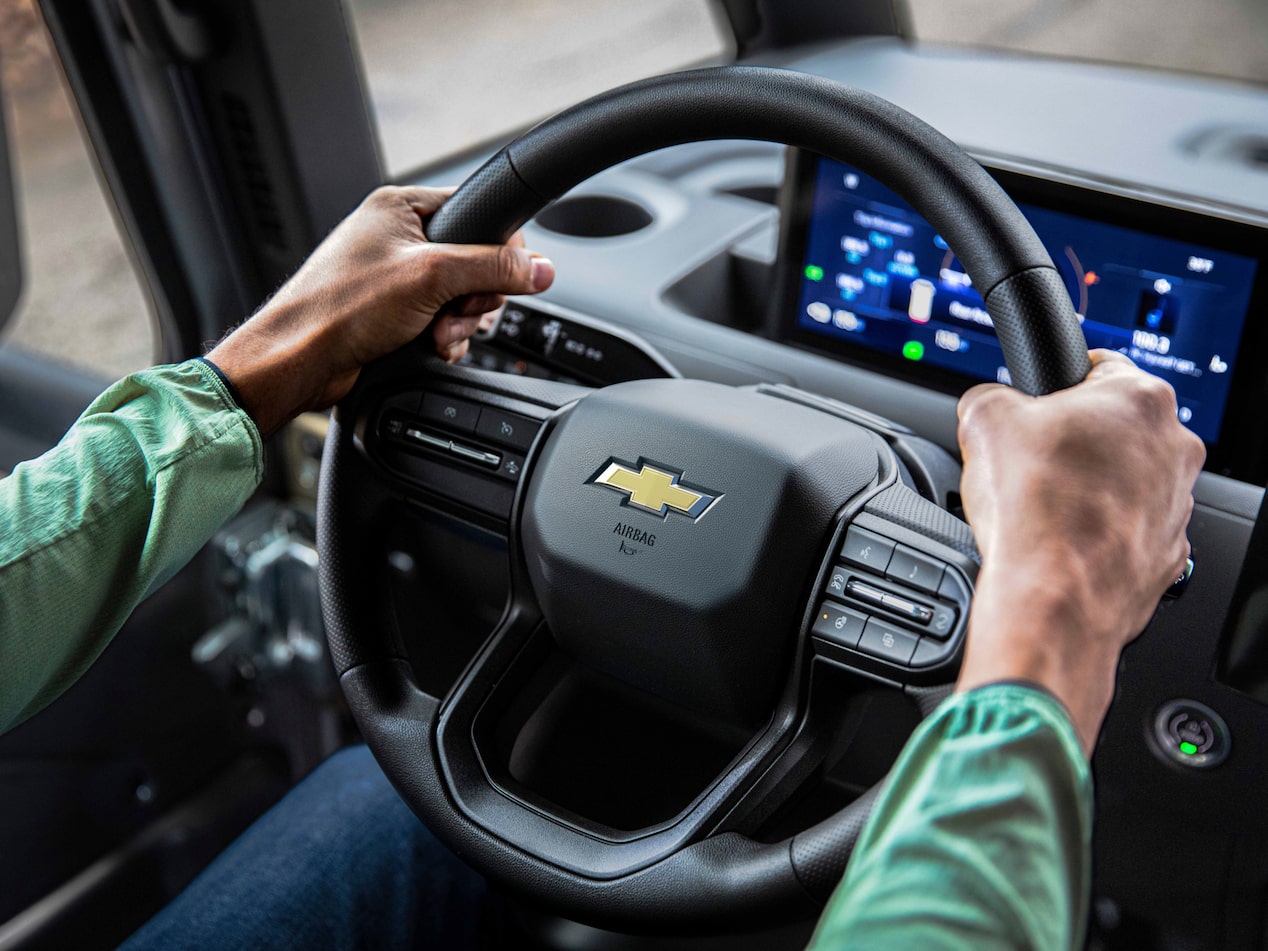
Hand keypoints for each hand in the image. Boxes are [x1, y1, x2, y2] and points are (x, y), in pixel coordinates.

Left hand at [208, 185, 554, 435]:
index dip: (498, 250)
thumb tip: (540, 269)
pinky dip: (447, 337)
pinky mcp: (396, 313)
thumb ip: (492, 268)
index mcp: (402, 208)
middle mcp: (399, 237)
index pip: (479, 213)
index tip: (501, 278)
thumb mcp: (431, 278)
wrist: (299, 360)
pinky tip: (433, 347)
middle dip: (475, 297)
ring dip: (461, 322)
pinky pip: (443, 320)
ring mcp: (397, 277)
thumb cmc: (339, 308)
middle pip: (477, 261)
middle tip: (457, 311)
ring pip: (462, 296)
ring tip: (439, 334)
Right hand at [955, 350, 1204, 751]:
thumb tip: (987, 407)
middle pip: (1113, 428)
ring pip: (1123, 481)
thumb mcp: (983, 418)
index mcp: (1140, 399)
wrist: (1053, 597)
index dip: (1056, 388)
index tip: (1037, 407)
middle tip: (1030, 462)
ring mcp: (1175, 504)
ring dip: (1087, 488)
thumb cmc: (1034, 510)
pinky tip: (1059, 540)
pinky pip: (1126, 530)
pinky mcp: (1167, 553)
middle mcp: (1174, 447)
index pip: (1099, 369)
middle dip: (1072, 442)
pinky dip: (1097, 533)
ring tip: (1040, 507)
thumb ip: (989, 397)